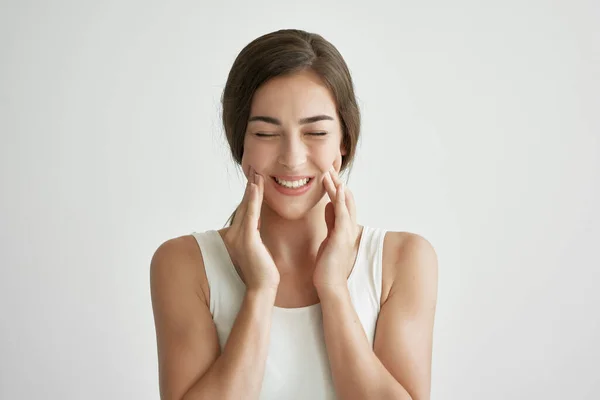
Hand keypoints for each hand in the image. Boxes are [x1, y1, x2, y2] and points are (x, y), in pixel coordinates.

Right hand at [222, 166, 279, 291]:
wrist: (262, 288)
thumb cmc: (263, 272)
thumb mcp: (258, 249)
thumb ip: (254, 236)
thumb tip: (256, 225)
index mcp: (238, 236)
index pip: (246, 210)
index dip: (250, 194)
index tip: (254, 179)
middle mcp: (235, 234)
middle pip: (245, 205)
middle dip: (250, 187)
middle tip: (254, 169)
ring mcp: (240, 236)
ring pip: (247, 206)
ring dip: (252, 188)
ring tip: (256, 173)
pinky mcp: (247, 239)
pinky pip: (250, 214)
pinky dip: (252, 200)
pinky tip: (255, 187)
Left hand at [313, 166, 360, 291]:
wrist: (329, 284)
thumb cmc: (327, 265)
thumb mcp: (328, 237)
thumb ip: (330, 221)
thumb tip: (329, 205)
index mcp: (343, 227)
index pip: (343, 202)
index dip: (337, 187)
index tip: (329, 173)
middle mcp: (348, 227)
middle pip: (346, 199)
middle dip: (338, 182)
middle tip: (330, 166)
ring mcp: (346, 232)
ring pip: (345, 204)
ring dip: (338, 187)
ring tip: (330, 172)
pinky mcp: (342, 237)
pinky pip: (343, 214)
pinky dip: (342, 200)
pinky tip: (339, 189)